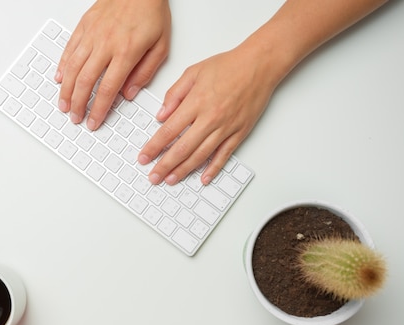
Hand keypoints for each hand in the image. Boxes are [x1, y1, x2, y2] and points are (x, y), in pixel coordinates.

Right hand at [55, 0, 170, 130]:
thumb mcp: (161, 45)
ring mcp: (92, 34)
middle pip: (86, 81)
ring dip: (66, 89)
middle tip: (75, 118)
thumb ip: (145, 72)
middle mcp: (105, 44)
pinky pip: (69, 48)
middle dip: (78, 104)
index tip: (94, 122)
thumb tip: (128, 94)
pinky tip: (60, 77)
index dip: (98, 110)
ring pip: (73, 67)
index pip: (107, 89)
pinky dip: (63, 65)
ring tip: (63, 104)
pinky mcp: (84, 25)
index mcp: (126, 52)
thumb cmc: (152, 12)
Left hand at [138, 47, 276, 185]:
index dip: (153, 147)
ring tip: (171, 180)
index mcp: (195, 103)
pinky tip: (203, 178)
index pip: (168, 131)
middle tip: (153, 176)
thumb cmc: (228, 66)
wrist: (260, 65)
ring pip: (200, 155)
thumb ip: (174, 94)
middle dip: (164, 165)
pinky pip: (224, 155)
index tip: (144, 157)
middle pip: (182, 148)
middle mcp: (210, 118)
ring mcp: (225, 128)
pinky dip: (213, 169)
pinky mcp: (239, 133)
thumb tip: (161, 115)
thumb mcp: (193, 72)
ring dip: (184, 170)